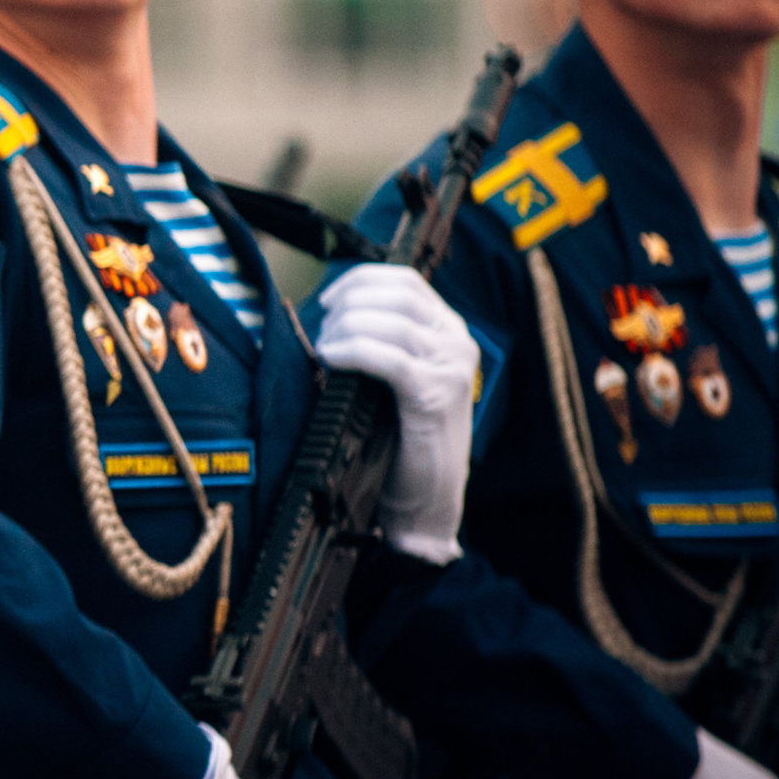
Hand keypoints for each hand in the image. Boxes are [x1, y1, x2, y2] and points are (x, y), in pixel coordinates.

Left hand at [314, 263, 477, 564]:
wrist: (425, 498)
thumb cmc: (399, 436)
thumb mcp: (392, 375)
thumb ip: (379, 339)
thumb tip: (330, 310)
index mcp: (447, 330)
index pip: (405, 280)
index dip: (360, 281)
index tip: (327, 300)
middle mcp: (456, 342)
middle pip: (397, 295)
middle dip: (349, 306)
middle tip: (322, 334)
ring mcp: (451, 368)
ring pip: (391, 323)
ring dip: (346, 330)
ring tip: (324, 351)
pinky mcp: (437, 397)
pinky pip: (390, 358)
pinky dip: (354, 351)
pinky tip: (331, 359)